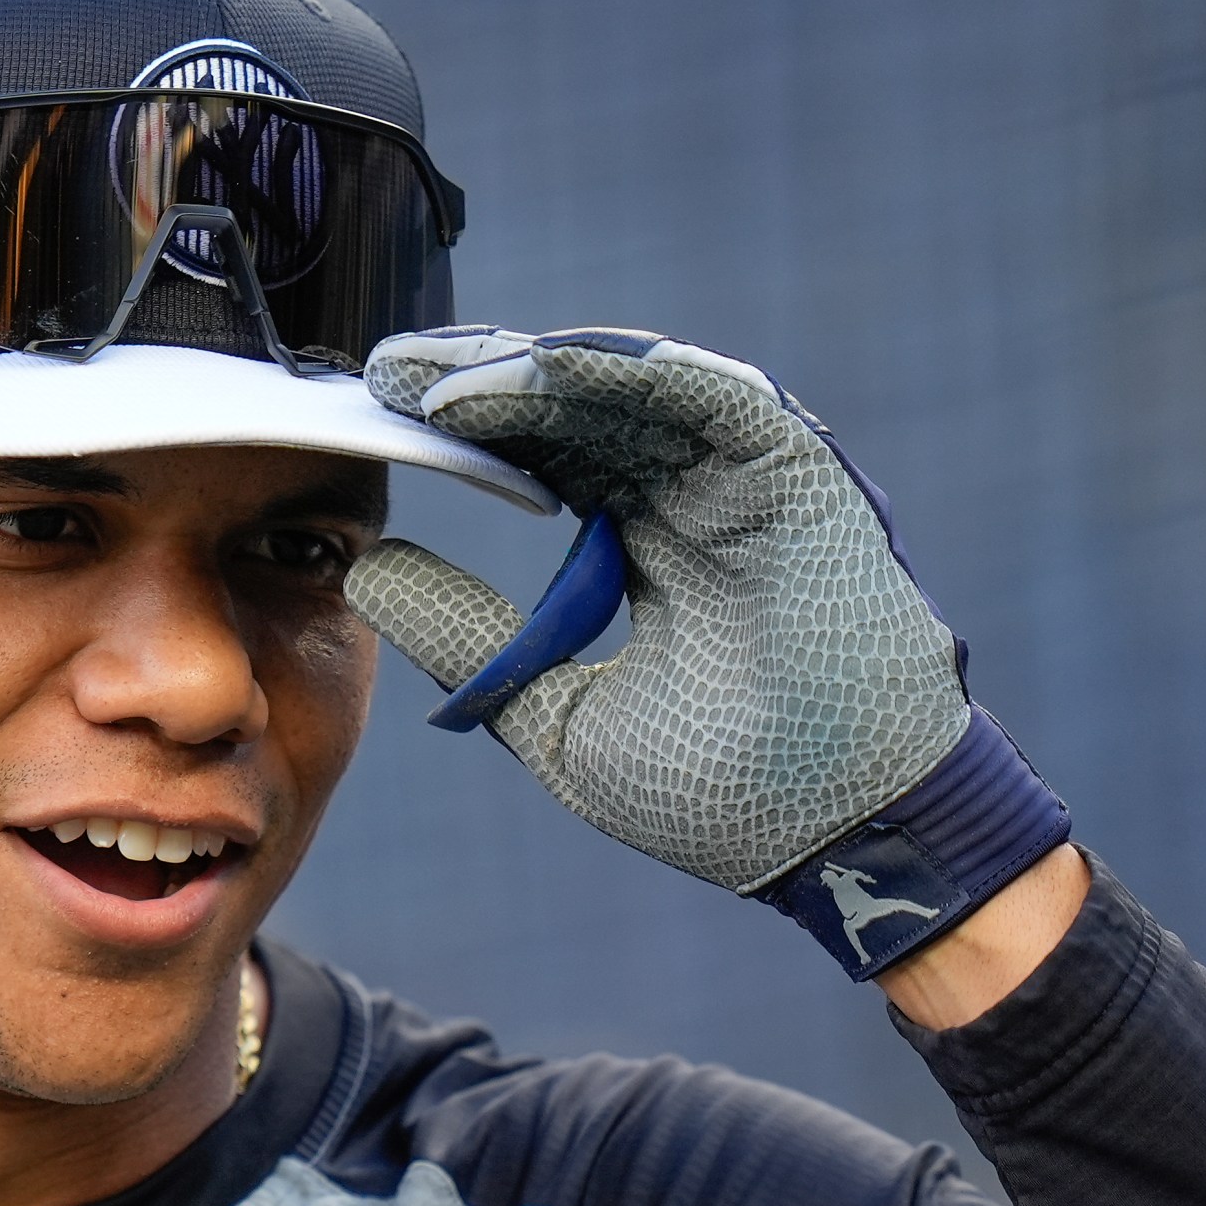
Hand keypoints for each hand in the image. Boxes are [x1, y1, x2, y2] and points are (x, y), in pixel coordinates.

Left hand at [347, 326, 1070, 979]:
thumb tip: (368, 571)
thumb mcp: (554, 712)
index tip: (376, 410)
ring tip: (445, 382)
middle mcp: (690, 497)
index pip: (541, 454)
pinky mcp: (799, 477)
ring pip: (630, 393)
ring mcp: (746, 481)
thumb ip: (467, 638)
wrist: (837, 837)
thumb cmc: (719, 795)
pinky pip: (716, 401)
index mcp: (641, 543)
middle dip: (480, 380)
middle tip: (389, 370)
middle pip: (574, 407)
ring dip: (535, 376)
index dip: (463, 426)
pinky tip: (550, 368)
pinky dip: (636, 376)